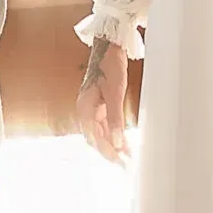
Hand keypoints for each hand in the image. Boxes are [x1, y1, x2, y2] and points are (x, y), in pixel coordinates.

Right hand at [77, 36, 129, 162]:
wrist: (110, 46)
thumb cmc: (110, 66)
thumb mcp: (115, 92)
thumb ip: (115, 119)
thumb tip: (116, 142)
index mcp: (85, 109)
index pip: (95, 139)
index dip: (107, 153)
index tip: (121, 163)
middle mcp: (85, 111)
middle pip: (96, 139)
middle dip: (110, 153)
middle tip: (126, 166)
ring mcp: (91, 108)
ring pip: (101, 134)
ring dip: (113, 145)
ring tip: (128, 157)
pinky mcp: (99, 105)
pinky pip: (105, 125)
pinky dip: (114, 135)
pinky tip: (125, 142)